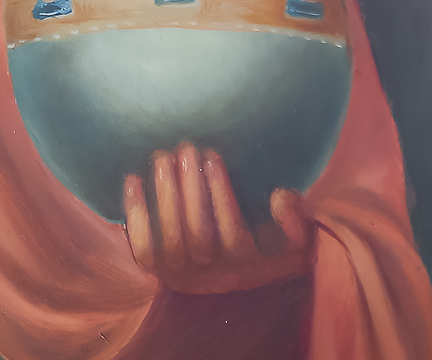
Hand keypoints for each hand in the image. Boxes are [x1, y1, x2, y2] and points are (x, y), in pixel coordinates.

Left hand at [123, 144, 313, 295]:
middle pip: (199, 236)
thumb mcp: (294, 242)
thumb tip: (279, 195)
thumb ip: (297, 221)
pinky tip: (133, 179)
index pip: (234, 235)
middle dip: (191, 189)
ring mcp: (184, 276)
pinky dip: (136, 216)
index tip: (213, 156)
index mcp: (248, 266)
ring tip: (164, 157)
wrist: (235, 282)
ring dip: (165, 196)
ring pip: (172, 241)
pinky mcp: (159, 271)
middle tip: (186, 149)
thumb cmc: (266, 247)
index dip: (222, 196)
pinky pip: (144, 249)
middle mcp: (214, 276)